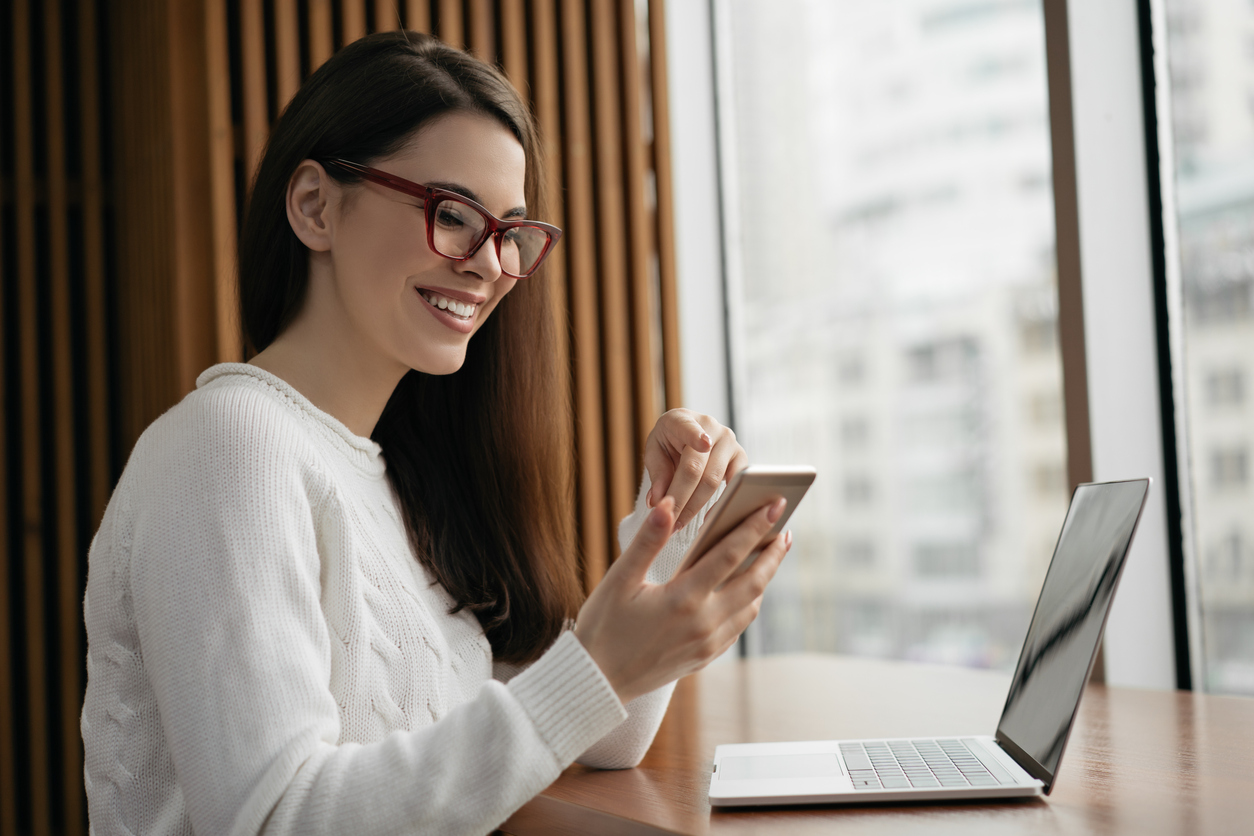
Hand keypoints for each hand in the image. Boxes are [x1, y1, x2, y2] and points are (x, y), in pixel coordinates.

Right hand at [574, 495, 792, 703]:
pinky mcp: (705, 657)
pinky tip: (745, 589)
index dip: (754, 527)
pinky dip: (749, 602)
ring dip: (763, 578)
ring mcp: (707, 643)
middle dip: (772, 554)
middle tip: (785, 530)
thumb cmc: (604, 626)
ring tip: (768, 556)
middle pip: (753, 582)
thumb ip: (648, 541)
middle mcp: (703, 623)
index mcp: (683, 599)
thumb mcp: (620, 580)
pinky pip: (739, 626)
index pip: (730, 554)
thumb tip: (668, 505)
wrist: (598, 681)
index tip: (775, 505)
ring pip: (750, 606)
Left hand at [643, 410, 747, 532]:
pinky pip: (734, 485)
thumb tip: (657, 501)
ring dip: (695, 506)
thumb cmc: (668, 445)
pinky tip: (709, 519)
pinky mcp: (741, 458)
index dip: (696, 435)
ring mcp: (729, 441)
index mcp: (682, 419)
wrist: (687, 437)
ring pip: (713, 480)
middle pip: (696, 468)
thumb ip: (657, 474)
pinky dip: (721, 503)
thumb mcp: (655, 453)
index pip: (688, 428)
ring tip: (680, 524)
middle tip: (668, 522)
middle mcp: (710, 426)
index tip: (704, 444)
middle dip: (680, 499)